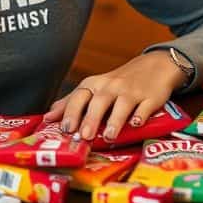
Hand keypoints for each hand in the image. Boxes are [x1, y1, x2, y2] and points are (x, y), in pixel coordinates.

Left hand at [43, 51, 185, 142]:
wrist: (154, 66)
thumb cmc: (119, 82)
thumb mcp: (95, 87)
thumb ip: (73, 101)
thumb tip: (48, 117)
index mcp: (95, 85)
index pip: (79, 96)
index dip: (71, 111)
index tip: (64, 128)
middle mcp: (112, 87)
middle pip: (99, 101)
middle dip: (90, 118)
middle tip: (84, 136)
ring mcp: (132, 92)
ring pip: (122, 104)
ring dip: (115, 120)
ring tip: (109, 136)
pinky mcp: (150, 98)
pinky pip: (145, 106)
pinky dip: (140, 115)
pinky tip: (136, 124)